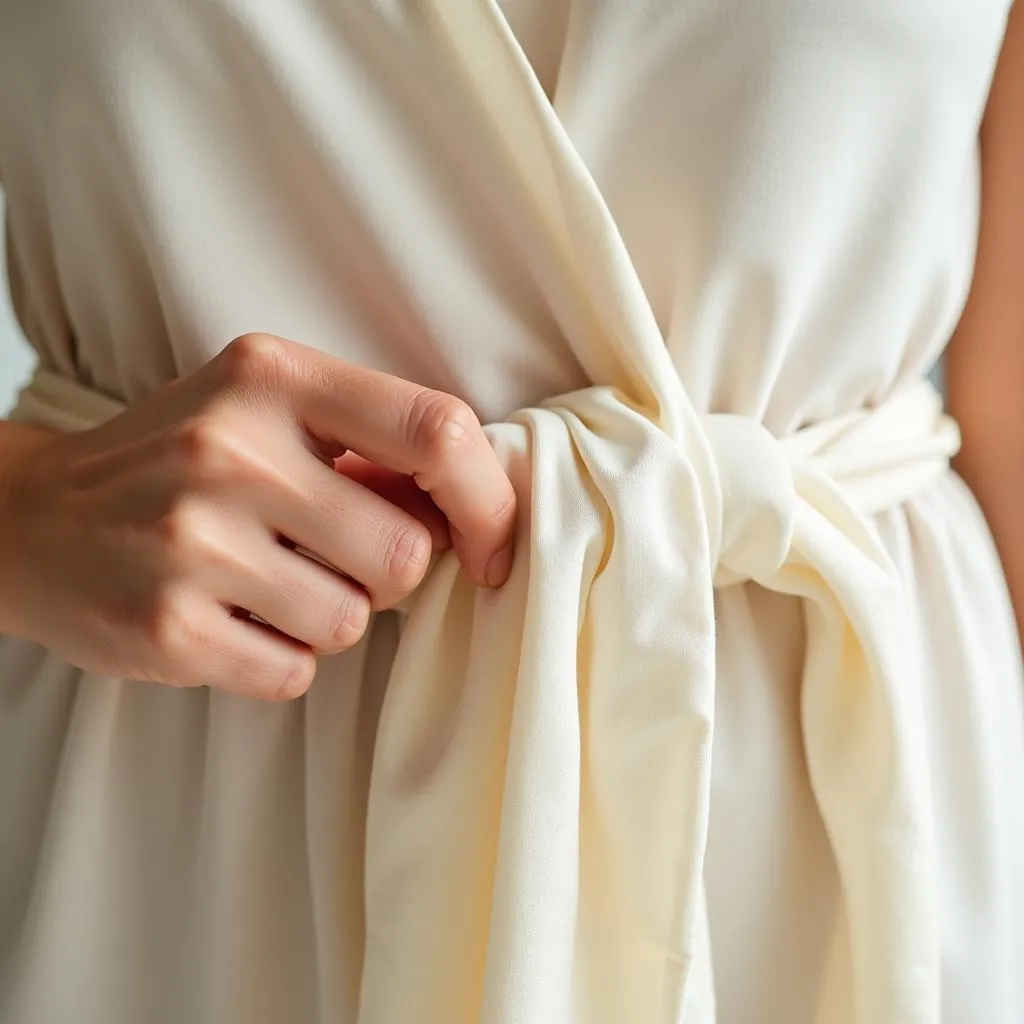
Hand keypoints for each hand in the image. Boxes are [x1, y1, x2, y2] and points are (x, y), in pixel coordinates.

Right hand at [0, 334, 515, 698]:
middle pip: (405, 553)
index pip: (435, 429)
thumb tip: (472, 510)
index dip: (487, 500)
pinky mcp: (164, 626)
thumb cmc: (180, 461)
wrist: (34, 516)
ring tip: (266, 582)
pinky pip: (295, 671)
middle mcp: (231, 450)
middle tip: (332, 556)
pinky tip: (230, 619)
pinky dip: (281, 657)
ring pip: (352, 622)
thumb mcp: (266, 411)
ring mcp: (191, 540)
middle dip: (390, 574)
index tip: (490, 548)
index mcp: (273, 377)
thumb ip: (368, 445)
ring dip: (329, 616)